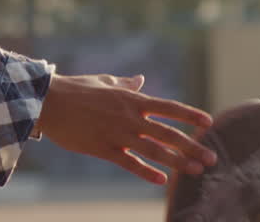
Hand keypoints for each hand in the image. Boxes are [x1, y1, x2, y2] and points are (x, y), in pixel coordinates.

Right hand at [36, 73, 216, 184]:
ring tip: (197, 170)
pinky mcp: (102, 148)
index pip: (169, 108)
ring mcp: (117, 133)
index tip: (209, 122)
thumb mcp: (104, 82)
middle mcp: (129, 117)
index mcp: (131, 99)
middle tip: (212, 157)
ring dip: (178, 161)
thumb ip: (125, 84)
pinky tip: (161, 180)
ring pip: (154, 150)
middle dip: (193, 146)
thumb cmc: (74, 89)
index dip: (190, 115)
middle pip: (168, 133)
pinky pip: (129, 163)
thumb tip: (141, 80)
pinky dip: (146, 172)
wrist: (47, 101)